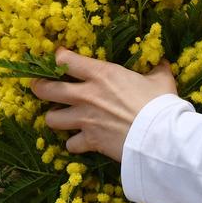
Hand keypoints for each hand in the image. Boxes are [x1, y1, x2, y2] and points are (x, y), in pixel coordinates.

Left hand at [31, 49, 178, 161]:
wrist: (159, 135)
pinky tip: (81, 141)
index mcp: (101, 74)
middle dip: (40, 87)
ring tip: (61, 116)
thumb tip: (162, 62)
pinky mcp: (89, 141)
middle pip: (47, 90)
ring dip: (55, 118)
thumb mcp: (161, 79)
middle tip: (41, 86)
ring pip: (51, 119)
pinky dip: (75, 143)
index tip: (59, 58)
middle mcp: (86, 95)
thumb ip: (156, 69)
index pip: (66, 60)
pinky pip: (70, 144)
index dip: (59, 58)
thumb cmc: (159, 102)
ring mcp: (85, 119)